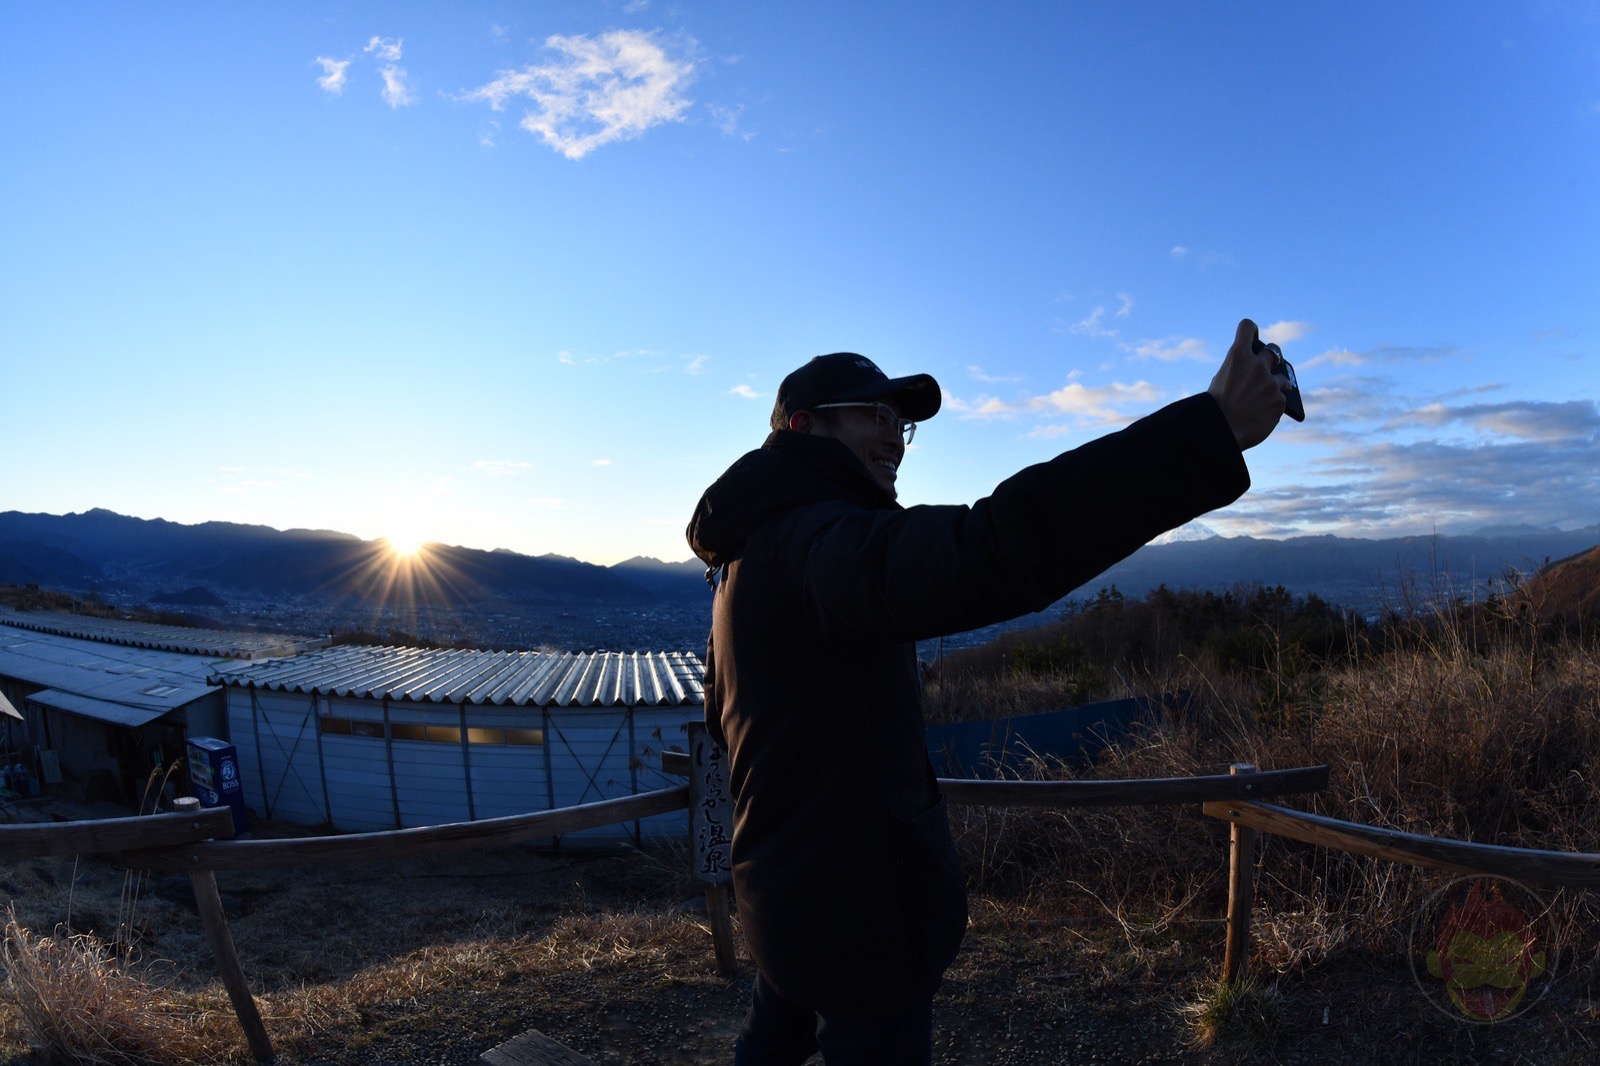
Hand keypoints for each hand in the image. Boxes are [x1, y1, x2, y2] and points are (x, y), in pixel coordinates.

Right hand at [1207, 318, 1286, 450]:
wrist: (1221, 433)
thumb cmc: (1214, 409)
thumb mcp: (1219, 381)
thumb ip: (1237, 370)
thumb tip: (1251, 372)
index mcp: (1237, 356)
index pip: (1247, 327)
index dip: (1250, 329)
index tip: (1251, 333)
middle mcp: (1257, 366)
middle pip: (1274, 351)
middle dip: (1271, 357)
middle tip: (1269, 364)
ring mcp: (1271, 384)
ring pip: (1283, 379)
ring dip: (1276, 385)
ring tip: (1266, 396)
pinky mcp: (1280, 401)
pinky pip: (1281, 400)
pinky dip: (1273, 406)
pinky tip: (1261, 414)